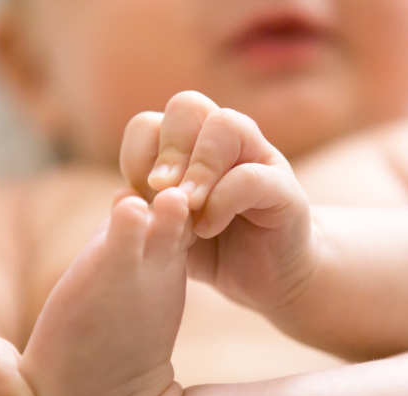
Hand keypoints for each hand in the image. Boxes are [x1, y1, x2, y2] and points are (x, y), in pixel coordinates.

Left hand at [119, 90, 319, 311]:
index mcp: (188, 146)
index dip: (138, 153)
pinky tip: (208, 228)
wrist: (266, 276)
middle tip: (159, 190)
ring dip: (199, 167)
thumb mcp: (169, 229)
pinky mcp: (283, 188)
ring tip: (188, 205)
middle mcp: (223, 141)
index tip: (137, 193)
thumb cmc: (212, 248)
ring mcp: (257, 158)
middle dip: (168, 149)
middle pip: (188, 106)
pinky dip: (223, 200)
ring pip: (226, 125)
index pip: (150, 123)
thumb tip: (123, 196)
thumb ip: (149, 210)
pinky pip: (251, 176)